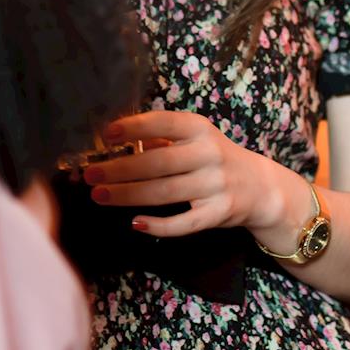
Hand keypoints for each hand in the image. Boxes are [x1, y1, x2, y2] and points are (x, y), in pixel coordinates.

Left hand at [83, 110, 281, 237]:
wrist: (259, 185)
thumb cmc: (212, 157)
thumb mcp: (193, 138)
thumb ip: (160, 138)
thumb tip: (117, 139)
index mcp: (199, 129)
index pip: (164, 123)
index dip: (135, 127)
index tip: (106, 134)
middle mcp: (208, 154)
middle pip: (158, 163)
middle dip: (121, 169)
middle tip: (90, 175)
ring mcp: (215, 185)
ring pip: (165, 193)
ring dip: (129, 195)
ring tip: (99, 196)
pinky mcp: (218, 213)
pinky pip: (185, 223)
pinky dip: (159, 226)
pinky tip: (135, 223)